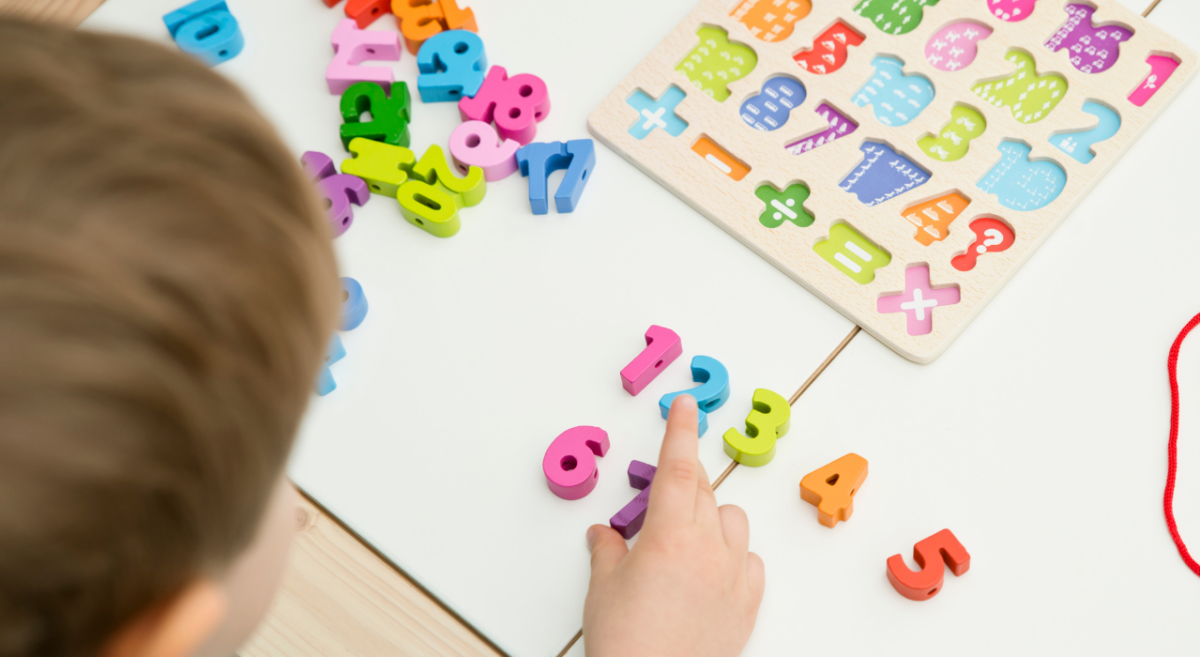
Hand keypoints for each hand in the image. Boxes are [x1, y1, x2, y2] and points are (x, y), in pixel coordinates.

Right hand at [582, 395, 764, 656]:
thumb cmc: (627, 644)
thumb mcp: (602, 589)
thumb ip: (607, 551)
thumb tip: (604, 535)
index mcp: (668, 535)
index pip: (678, 467)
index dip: (681, 432)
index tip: (687, 407)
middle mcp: (708, 548)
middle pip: (701, 491)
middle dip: (683, 482)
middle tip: (662, 493)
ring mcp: (733, 575)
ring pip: (733, 521)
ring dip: (710, 517)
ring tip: (684, 539)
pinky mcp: (747, 604)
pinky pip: (750, 561)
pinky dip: (733, 555)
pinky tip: (712, 570)